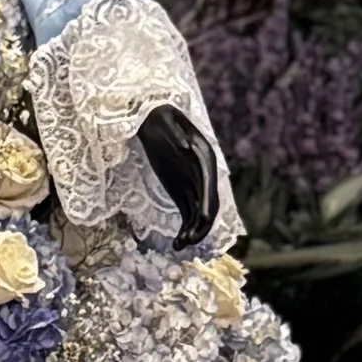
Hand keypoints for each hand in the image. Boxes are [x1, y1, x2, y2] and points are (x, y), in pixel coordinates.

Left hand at [138, 105, 219, 248]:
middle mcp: (203, 173)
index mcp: (203, 155)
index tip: (203, 218)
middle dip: (201, 224)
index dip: (207, 201)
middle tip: (189, 240)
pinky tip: (175, 243)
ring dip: (192, 232)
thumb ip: (175, 131)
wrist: (152, 119)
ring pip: (199, 214)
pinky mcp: (183, 193)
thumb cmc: (158, 116)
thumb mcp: (165, 119)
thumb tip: (184, 146)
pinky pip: (187, 215)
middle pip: (209, 203)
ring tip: (179, 246)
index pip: (209, 182)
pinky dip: (183, 230)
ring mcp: (193, 185)